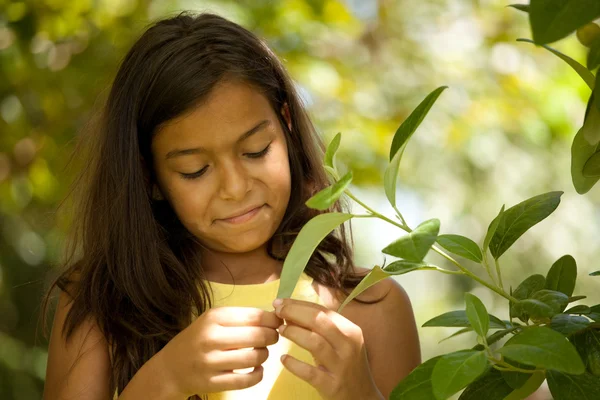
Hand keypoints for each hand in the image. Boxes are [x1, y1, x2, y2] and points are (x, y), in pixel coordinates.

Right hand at [157, 307, 282, 396]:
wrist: (170, 367)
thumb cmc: (198, 339)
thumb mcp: (213, 320)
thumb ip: (241, 317)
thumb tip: (276, 317)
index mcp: (214, 317)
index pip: (255, 316)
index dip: (273, 320)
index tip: (277, 322)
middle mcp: (211, 338)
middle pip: (258, 336)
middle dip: (272, 337)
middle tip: (272, 337)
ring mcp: (210, 362)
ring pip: (255, 358)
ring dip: (265, 355)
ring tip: (261, 353)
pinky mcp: (212, 383)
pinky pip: (247, 380)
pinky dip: (258, 374)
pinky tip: (256, 369)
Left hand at [272, 298, 382, 399]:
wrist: (362, 397)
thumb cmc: (347, 365)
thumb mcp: (341, 343)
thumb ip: (321, 328)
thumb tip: (291, 313)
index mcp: (350, 330)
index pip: (323, 311)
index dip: (299, 304)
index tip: (281, 302)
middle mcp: (348, 345)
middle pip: (319, 321)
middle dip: (295, 312)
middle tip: (277, 311)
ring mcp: (341, 366)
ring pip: (315, 343)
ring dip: (294, 333)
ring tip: (280, 330)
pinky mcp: (332, 385)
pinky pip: (310, 372)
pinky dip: (294, 364)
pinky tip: (284, 359)